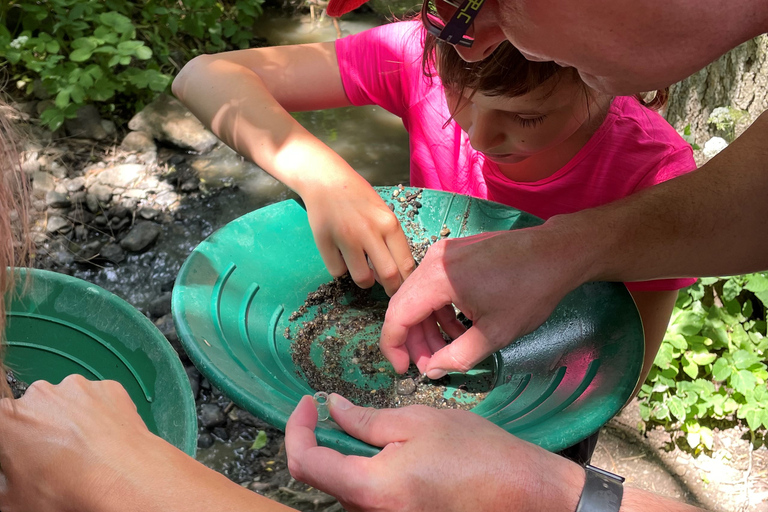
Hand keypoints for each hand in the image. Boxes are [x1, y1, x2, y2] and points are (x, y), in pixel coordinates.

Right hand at [0, 375, 294, 511]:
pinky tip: (114, 449)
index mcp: (12, 424)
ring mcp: (82, 386)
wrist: (144, 489)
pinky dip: (101, 416)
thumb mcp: (23, 504)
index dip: (12, 435)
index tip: (26, 451)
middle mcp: (47, 393)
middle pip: (31, 410)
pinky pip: (96, 399)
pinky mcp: (114, 387)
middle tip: (59, 471)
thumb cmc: (85, 503)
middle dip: (42, 436)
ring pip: (68, 403)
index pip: (0, 414)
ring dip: (74, 426)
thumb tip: (20, 482)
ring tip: (93, 465)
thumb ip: (15, 484)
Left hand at [285, 394, 583, 511]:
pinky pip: (367, 501)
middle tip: (337, 411)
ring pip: (344, 490)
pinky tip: (390, 456)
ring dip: (345, 459)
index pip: (306, 464)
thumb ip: (365, 420)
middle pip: (323, 480)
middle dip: (323, 442)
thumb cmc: (475, 452)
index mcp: (372, 490)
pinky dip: (366, 475)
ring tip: (373, 433)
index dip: (298, 429)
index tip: (307, 403)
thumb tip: (331, 409)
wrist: (522, 492)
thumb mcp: (417, 421)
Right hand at [302, 176, 414, 295]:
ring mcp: (346, 238)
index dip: (407, 282)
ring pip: (362, 278)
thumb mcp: (383, 212)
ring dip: (365, 281)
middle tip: (389, 292)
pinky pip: (337, 271)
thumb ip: (390, 239)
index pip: (406, 263)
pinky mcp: (324, 242)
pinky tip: (341, 256)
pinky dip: (341, 269)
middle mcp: (369, 231)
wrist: (325, 179)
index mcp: (389, 223)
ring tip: (363, 270)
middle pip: (388, 276)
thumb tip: (396, 273)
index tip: (405, 288)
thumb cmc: (358, 196)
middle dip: (392, 290)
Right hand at [380, 226, 588, 376]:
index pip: (397, 316)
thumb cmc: (530, 291)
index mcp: (438, 278)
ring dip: (427, 327)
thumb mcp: (495, 333)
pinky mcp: (453, 254)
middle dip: (413, 340)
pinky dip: (438, 310)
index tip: (403, 369)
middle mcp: (433, 261)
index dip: (394, 347)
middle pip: (404, 306)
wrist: (556, 254)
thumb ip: (458, 357)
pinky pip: (432, 286)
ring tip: (448, 350)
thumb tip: (432, 370)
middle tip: (429, 365)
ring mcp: (443, 254)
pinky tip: (459, 328)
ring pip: (418, 297)